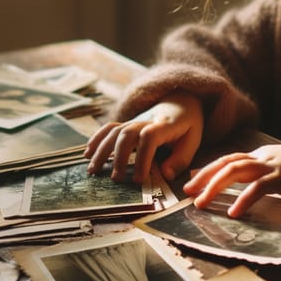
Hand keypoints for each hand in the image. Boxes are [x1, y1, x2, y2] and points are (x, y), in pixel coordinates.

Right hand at [83, 91, 202, 181]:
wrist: (181, 101)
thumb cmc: (188, 125)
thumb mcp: (193, 141)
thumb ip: (181, 159)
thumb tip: (166, 175)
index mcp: (165, 125)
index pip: (149, 137)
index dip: (143, 158)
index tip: (140, 179)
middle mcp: (146, 120)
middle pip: (127, 133)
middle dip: (119, 157)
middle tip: (117, 179)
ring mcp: (134, 120)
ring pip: (113, 131)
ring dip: (102, 150)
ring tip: (93, 171)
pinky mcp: (127, 123)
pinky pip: (108, 127)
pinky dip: (96, 139)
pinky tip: (87, 153)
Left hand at [183, 140, 280, 217]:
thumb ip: (268, 174)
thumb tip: (253, 186)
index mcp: (262, 155)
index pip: (229, 158)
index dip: (209, 168)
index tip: (192, 179)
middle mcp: (263, 157)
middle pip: (226, 162)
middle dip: (204, 176)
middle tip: (188, 192)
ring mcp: (272, 165)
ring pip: (236, 170)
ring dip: (215, 186)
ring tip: (201, 202)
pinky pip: (258, 187)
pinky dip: (243, 199)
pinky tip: (233, 212)